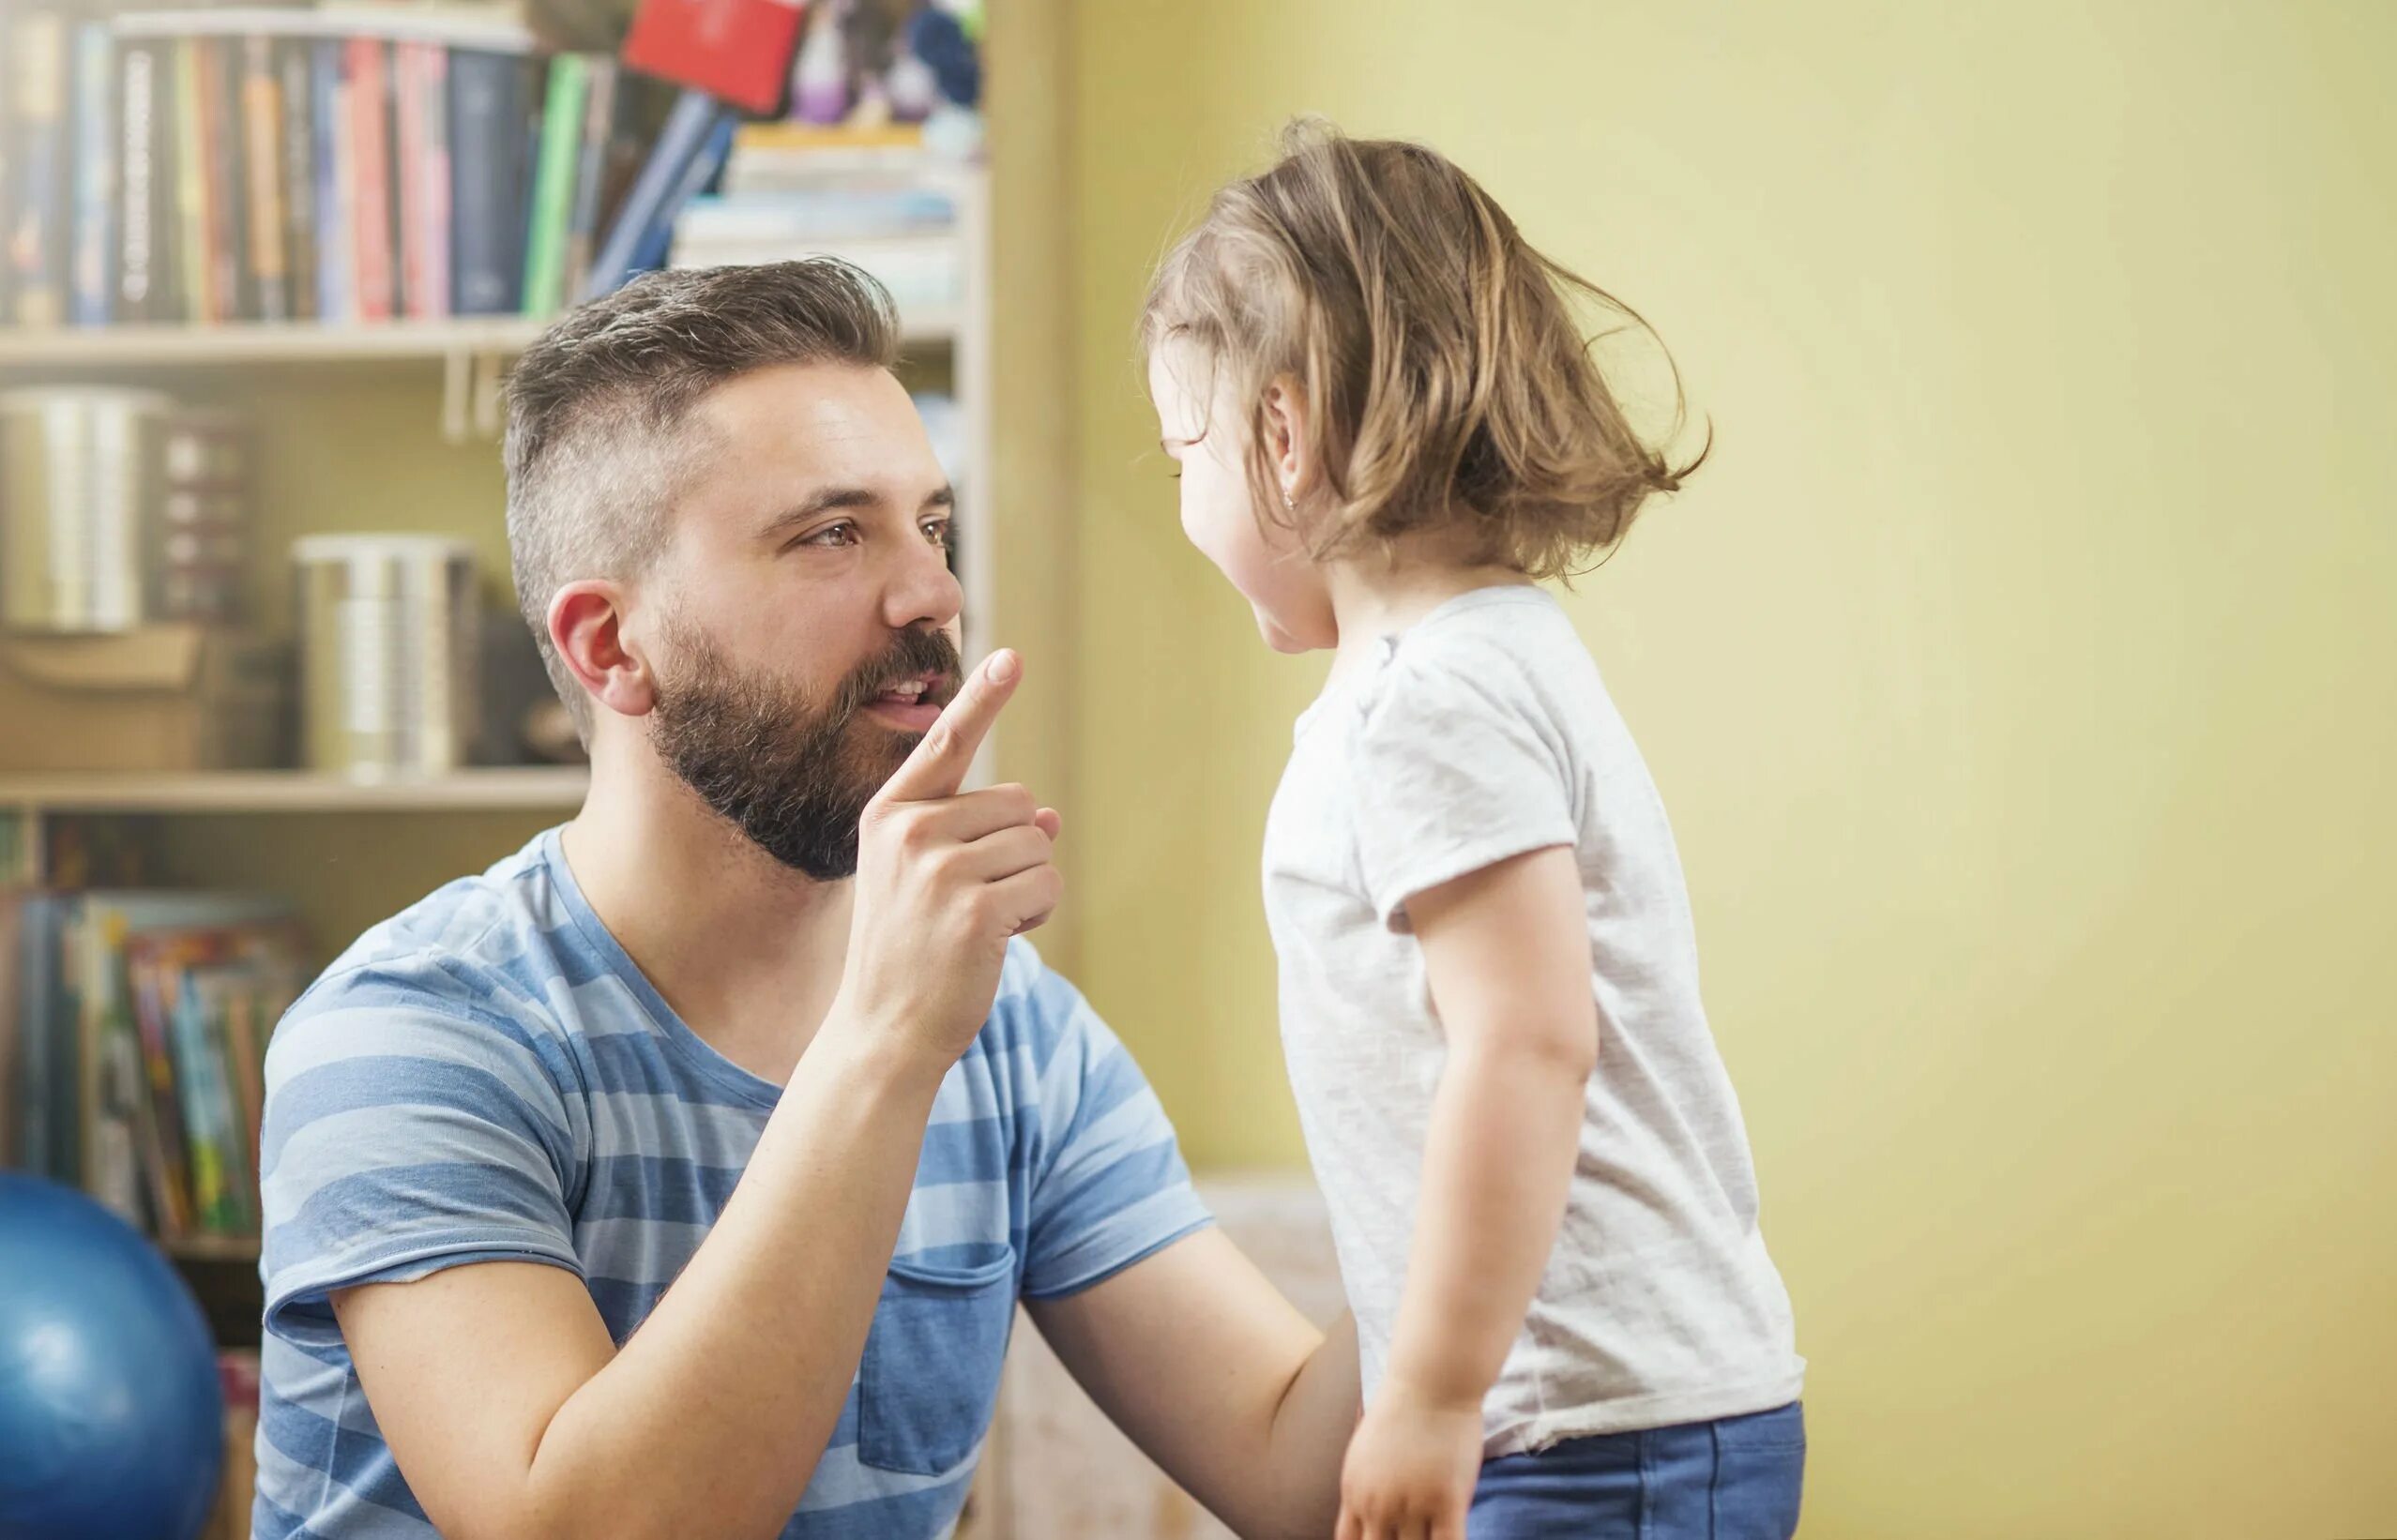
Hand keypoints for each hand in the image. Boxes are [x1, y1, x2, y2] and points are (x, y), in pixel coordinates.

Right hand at [832, 649, 1063, 1069]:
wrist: (884, 1031)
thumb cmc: (910, 953)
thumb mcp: (928, 881)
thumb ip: (977, 837)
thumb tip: (1048, 817)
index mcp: (889, 814)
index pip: (945, 744)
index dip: (981, 698)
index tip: (1011, 658)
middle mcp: (910, 831)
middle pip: (1018, 804)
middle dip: (1014, 854)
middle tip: (967, 906)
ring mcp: (940, 868)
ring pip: (1038, 846)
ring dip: (1026, 889)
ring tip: (975, 928)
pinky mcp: (975, 908)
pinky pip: (1045, 886)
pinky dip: (1035, 917)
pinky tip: (994, 944)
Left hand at [1337, 1381, 1482, 1539]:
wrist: (1431, 1381)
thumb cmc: (1402, 1410)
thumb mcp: (1364, 1453)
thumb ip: (1365, 1490)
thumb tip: (1370, 1518)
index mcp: (1355, 1494)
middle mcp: (1378, 1505)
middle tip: (1411, 1538)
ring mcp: (1413, 1505)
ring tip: (1432, 1538)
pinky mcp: (1448, 1501)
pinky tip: (1455, 1537)